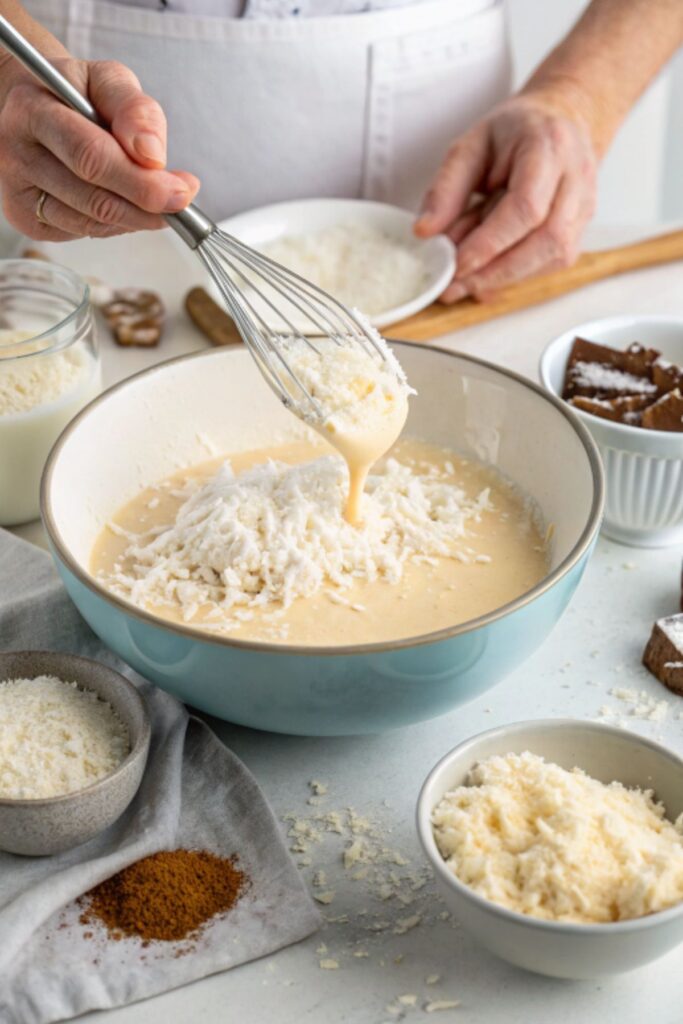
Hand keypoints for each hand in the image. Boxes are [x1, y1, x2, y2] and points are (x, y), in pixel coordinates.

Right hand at [0, 57, 199, 240]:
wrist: (35, 104)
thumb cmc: (76, 93)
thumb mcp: (108, 81)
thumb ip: (135, 109)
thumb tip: (152, 154)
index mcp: (32, 111)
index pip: (91, 156)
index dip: (141, 180)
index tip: (182, 189)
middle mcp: (16, 154)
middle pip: (94, 198)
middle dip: (147, 206)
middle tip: (181, 202)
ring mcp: (17, 192)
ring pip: (92, 222)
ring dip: (135, 217)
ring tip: (155, 199)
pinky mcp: (25, 219)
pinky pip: (83, 233)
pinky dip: (115, 224)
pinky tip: (122, 202)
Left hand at [414, 92, 597, 301]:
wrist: (561, 119)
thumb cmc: (515, 132)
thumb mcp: (470, 146)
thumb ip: (446, 188)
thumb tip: (426, 232)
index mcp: (548, 146)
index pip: (526, 206)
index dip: (490, 242)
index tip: (457, 264)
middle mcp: (577, 177)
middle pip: (547, 239)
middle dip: (498, 270)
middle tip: (456, 285)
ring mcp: (585, 204)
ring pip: (555, 256)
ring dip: (507, 276)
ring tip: (466, 280)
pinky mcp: (582, 228)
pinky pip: (553, 262)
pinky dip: (517, 273)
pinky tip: (489, 273)